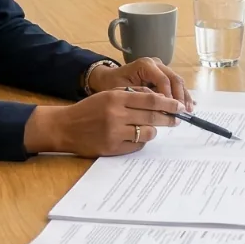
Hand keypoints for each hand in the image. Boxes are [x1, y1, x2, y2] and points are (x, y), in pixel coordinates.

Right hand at [26, 85, 183, 157]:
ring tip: (148, 128)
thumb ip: (132, 96)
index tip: (179, 107)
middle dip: (168, 118)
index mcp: (116, 97)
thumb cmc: (89, 110)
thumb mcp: (108, 95)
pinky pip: (137, 146)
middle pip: (153, 117)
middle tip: (176, 119)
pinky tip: (134, 137)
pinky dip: (140, 142)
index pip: (151, 100)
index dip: (168, 104)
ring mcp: (114, 133)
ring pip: (147, 133)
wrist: (65, 127)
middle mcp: (116, 114)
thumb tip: (158, 99)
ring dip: (152, 131)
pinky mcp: (112, 148)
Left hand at [87, 57, 192, 108]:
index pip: (163, 80)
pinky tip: (189, 105)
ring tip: (188, 110)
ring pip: (178, 81)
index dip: (168, 96)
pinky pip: (176, 84)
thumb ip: (141, 95)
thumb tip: (159, 104)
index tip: (171, 110)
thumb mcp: (124, 91)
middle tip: (183, 111)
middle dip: (180, 96)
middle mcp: (156, 63)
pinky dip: (182, 94)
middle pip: (174, 79)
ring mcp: (161, 68)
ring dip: (184, 96)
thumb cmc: (113, 85)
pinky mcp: (164, 74)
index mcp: (146, 64)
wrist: (108, 78)